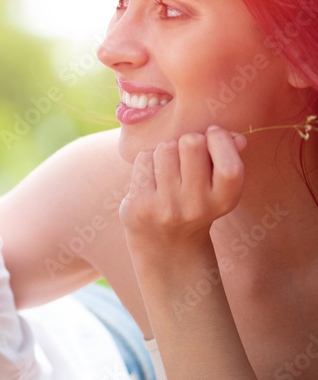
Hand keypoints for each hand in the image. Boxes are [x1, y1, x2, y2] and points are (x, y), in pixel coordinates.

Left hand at [120, 126, 247, 249]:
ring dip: (166, 149)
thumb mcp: (218, 189)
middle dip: (188, 139)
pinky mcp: (142, 204)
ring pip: (165, 148)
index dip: (220, 139)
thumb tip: (238, 137)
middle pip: (192, 144)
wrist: (164, 244)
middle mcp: (197, 206)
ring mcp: (167, 206)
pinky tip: (151, 176)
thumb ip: (229, 160)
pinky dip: (147, 159)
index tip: (212, 135)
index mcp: (224, 200)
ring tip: (168, 166)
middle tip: (185, 152)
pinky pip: (144, 159)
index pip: (230, 166)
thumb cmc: (194, 203)